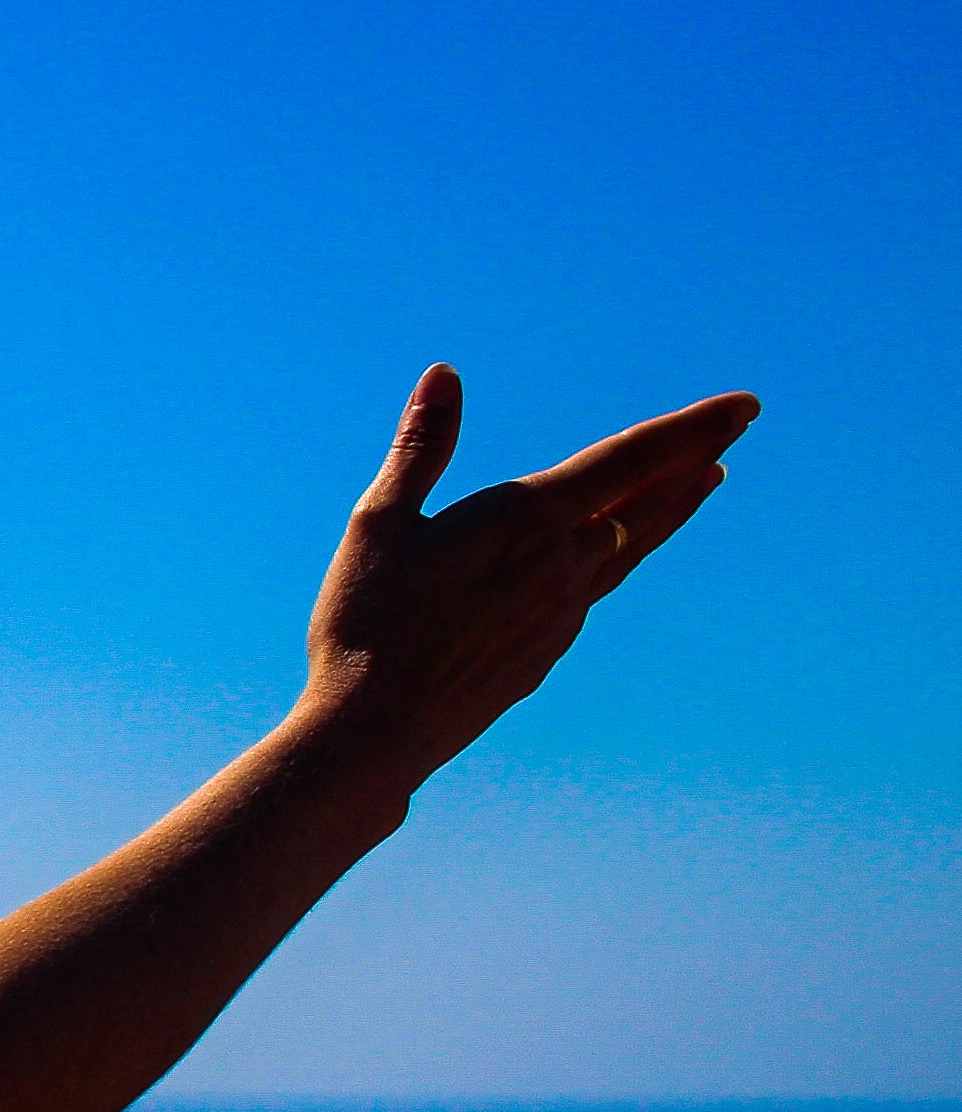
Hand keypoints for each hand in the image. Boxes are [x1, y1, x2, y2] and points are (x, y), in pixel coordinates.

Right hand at [299, 366, 758, 781]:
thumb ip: (421, 448)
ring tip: (703, 483)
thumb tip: (444, 375)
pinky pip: (594, 590)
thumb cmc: (365, 625)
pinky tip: (606, 559)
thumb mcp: (379, 525)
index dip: (692, 427)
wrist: (373, 736)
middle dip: (693, 459)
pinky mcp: (545, 653)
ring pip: (630, 547)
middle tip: (737, 428)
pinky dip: (617, 557)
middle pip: (647, 503)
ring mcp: (561, 614)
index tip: (746, 404)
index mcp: (529, 520)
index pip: (632, 459)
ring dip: (668, 509)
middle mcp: (563, 564)